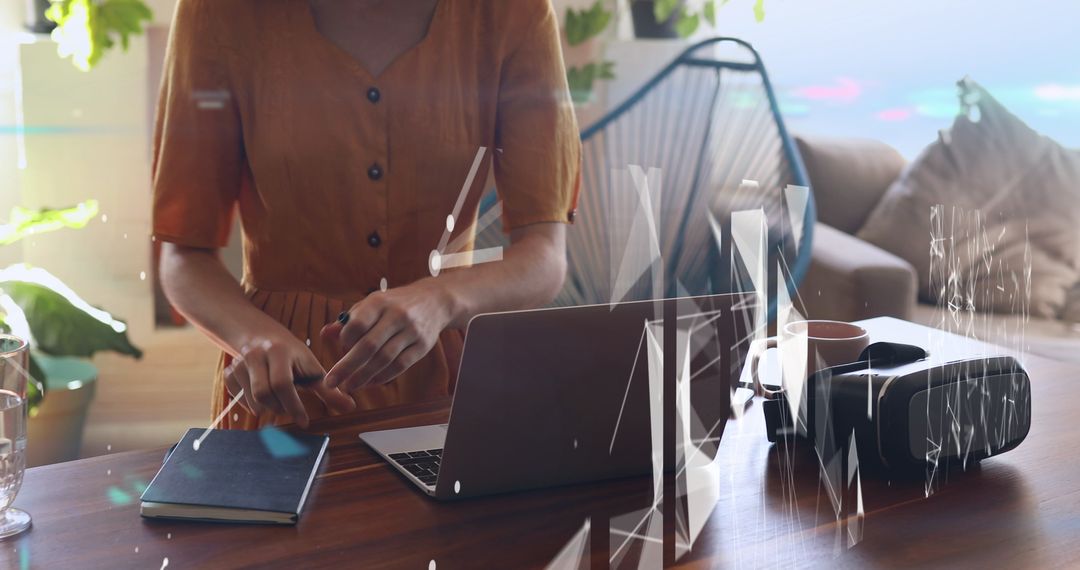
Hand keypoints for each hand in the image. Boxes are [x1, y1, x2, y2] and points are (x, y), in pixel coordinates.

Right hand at [224, 333, 355, 427]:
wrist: (261, 335)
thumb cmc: (293, 355)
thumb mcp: (312, 368)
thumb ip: (329, 389)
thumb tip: (351, 407)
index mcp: (280, 351)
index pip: (283, 384)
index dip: (293, 406)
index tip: (304, 421)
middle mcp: (257, 354)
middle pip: (264, 394)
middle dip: (280, 408)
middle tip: (290, 408)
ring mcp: (240, 362)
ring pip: (251, 399)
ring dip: (268, 408)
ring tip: (279, 400)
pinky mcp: (230, 371)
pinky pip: (237, 397)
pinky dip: (250, 404)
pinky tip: (262, 396)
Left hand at [321, 280, 456, 391]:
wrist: (435, 301)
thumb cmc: (395, 304)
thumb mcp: (373, 304)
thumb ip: (349, 320)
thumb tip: (325, 334)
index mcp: (380, 302)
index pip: (357, 324)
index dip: (345, 340)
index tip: (340, 349)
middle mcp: (397, 315)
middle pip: (369, 346)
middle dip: (347, 367)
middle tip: (331, 383)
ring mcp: (412, 331)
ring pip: (384, 359)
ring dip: (364, 376)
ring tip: (349, 386)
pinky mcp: (423, 345)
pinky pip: (400, 365)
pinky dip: (383, 376)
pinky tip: (370, 382)